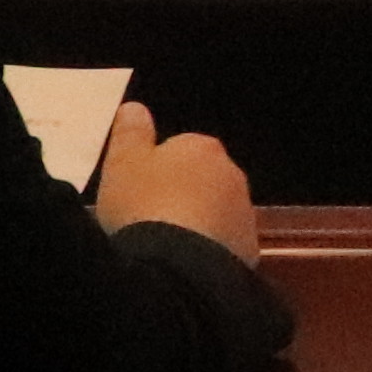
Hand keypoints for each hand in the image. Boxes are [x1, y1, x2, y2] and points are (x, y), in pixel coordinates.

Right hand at [87, 105, 260, 260]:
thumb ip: (130, 134)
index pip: (179, 148)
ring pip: (215, 212)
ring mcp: (244, 212)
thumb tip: (135, 108)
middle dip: (181, 194)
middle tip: (148, 218)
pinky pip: (223, 243)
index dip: (156, 170)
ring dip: (196, 223)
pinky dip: (207, 250)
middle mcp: (231, 174)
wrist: (176, 263)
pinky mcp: (248, 248)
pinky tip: (183, 262)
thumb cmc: (142, 204)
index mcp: (201, 147)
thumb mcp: (123, 164)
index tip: (137, 190)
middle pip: (201, 179)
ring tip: (165, 244)